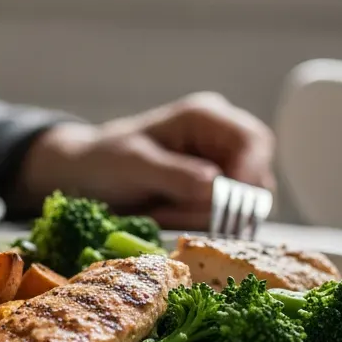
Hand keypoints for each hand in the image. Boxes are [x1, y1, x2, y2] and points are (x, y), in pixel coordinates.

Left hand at [16, 92, 274, 229]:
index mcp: (206, 116)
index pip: (254, 141)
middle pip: (256, 178)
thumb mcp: (135, 165)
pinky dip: (196, 224)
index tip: (229, 202)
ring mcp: (222, 169)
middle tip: (169, 210)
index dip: (251, 171)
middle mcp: (222, 139)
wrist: (85, 178)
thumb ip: (175, 174)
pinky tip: (164, 215)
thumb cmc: (106, 160)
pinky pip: (225, 220)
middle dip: (218, 204)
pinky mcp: (215, 196)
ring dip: (201, 217)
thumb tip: (215, 183)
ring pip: (242, 206)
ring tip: (158, 210)